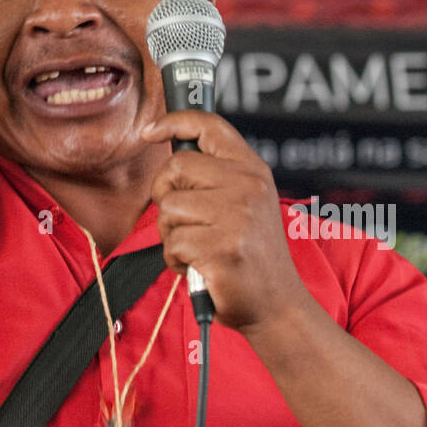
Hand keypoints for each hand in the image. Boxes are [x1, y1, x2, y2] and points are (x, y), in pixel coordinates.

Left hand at [144, 111, 311, 334]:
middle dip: (166, 196)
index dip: (174, 121)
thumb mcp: (245, 202)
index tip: (150, 131)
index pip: (209, 126)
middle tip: (186, 221)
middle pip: (175, 168)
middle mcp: (248, 187)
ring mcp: (237, 218)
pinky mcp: (223, 250)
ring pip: (168, 208)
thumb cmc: (249, 254)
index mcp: (253, 171)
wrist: (277, 305)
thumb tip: (169, 147)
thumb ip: (217, 174)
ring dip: (172, 233)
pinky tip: (200, 267)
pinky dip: (176, 259)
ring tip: (199, 248)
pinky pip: (172, 242)